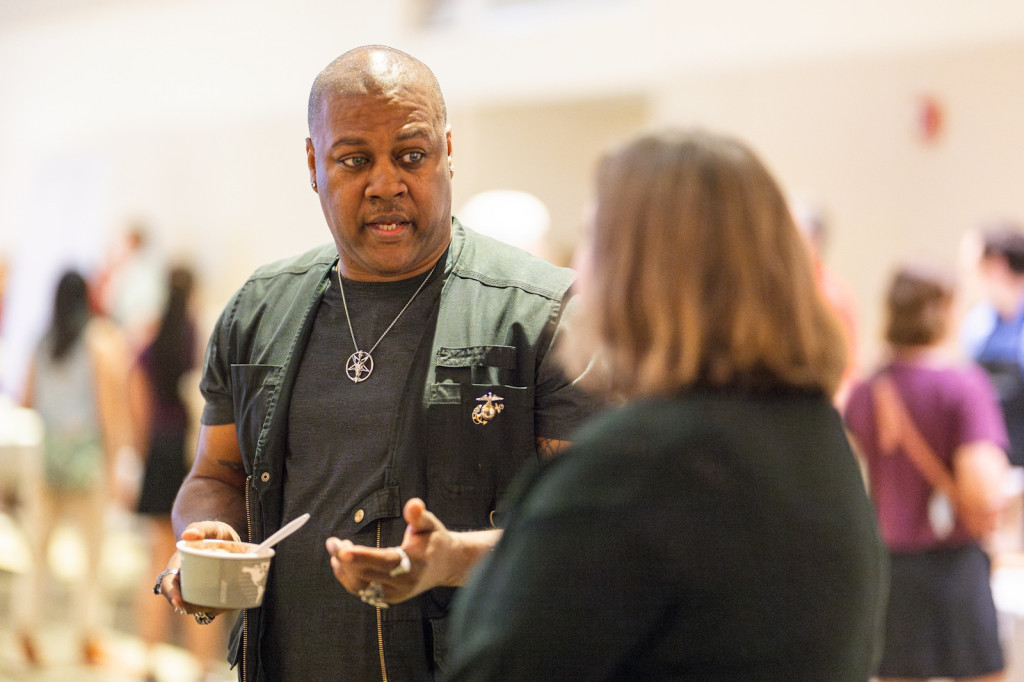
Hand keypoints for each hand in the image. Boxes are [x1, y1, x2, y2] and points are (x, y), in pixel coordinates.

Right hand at [156, 520, 240, 618]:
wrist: (226, 540)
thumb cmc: (213, 533)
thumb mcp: (210, 528)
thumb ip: (200, 528)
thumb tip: (188, 535)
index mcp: (177, 567)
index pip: (168, 585)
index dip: (172, 595)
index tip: (178, 602)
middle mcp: (184, 582)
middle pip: (183, 601)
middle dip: (194, 607)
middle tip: (212, 605)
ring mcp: (197, 590)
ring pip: (198, 607)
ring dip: (209, 608)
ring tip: (225, 603)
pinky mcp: (211, 595)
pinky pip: (212, 606)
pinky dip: (221, 607)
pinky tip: (232, 602)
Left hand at [326, 498, 490, 605]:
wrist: (446, 565)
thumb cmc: (434, 540)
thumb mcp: (430, 524)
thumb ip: (419, 515)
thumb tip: (413, 504)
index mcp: (415, 564)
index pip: (385, 562)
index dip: (363, 557)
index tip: (343, 549)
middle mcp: (404, 583)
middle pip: (368, 575)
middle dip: (346, 559)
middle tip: (332, 542)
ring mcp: (395, 594)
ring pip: (361, 587)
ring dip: (343, 569)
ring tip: (335, 549)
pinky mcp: (388, 598)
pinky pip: (362, 590)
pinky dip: (348, 577)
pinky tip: (339, 563)